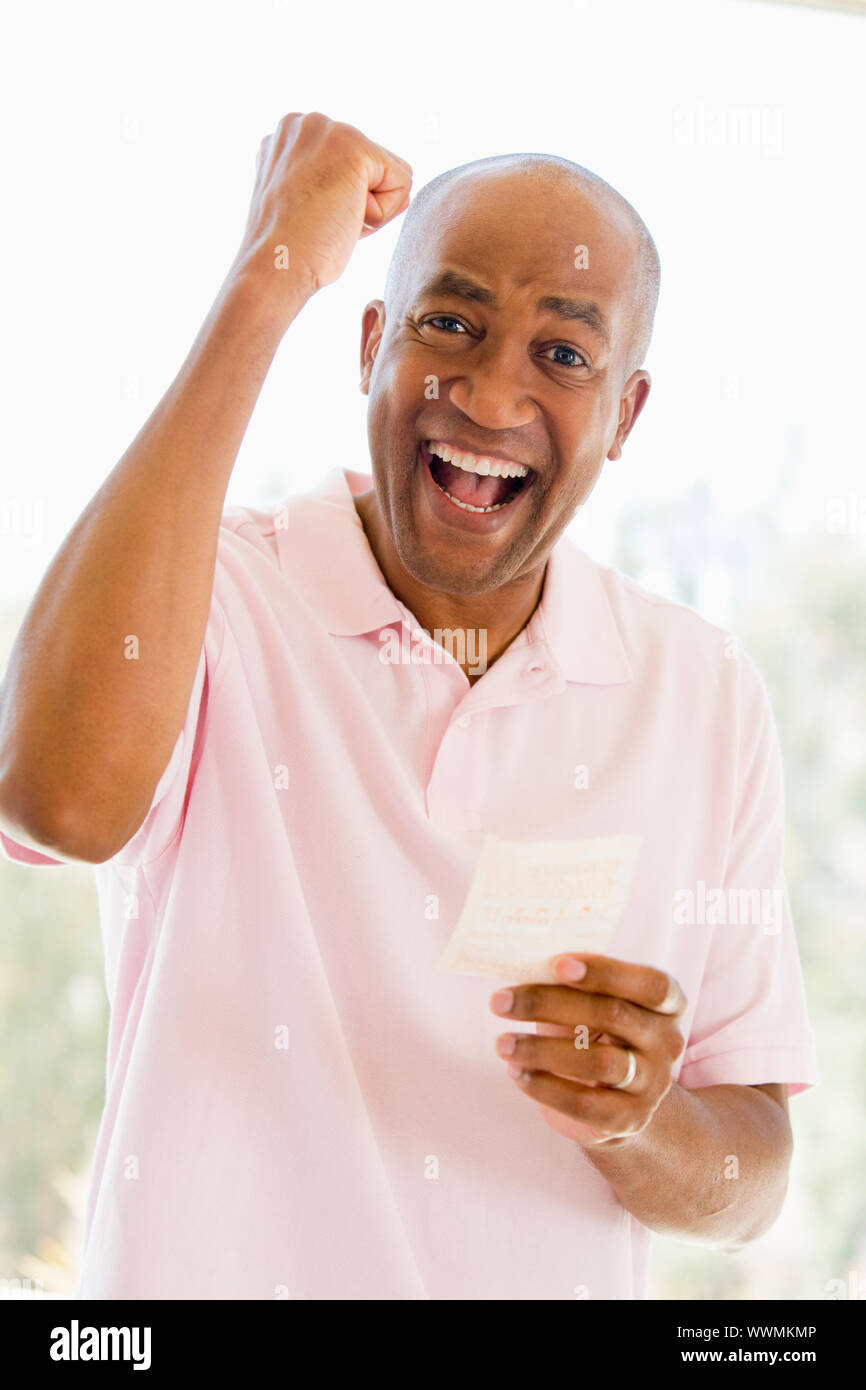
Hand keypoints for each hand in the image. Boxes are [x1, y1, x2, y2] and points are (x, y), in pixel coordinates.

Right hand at [229, 111, 411, 299]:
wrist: (275, 266)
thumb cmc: (291, 251)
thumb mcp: (312, 206)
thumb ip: (344, 184)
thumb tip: (406, 186)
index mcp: (289, 137)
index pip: (351, 165)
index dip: (345, 202)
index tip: (312, 217)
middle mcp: (305, 123)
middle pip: (372, 166)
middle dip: (359, 203)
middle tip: (321, 221)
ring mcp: (328, 129)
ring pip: (388, 174)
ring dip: (370, 209)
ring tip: (330, 218)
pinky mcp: (354, 146)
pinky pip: (402, 183)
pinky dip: (383, 213)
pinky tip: (345, 217)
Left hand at [490, 954, 686, 1146]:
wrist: (615, 1096)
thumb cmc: (594, 1029)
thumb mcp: (592, 1000)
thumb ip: (574, 981)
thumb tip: (525, 963)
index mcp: (667, 1003)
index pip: (649, 984)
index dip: (605, 972)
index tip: (557, 965)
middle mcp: (667, 1042)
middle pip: (612, 1015)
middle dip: (549, 1004)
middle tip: (500, 1001)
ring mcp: (652, 1084)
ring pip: (598, 1062)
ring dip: (542, 1050)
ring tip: (502, 1043)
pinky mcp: (629, 1119)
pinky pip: (585, 1104)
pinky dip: (545, 1087)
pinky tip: (516, 1072)